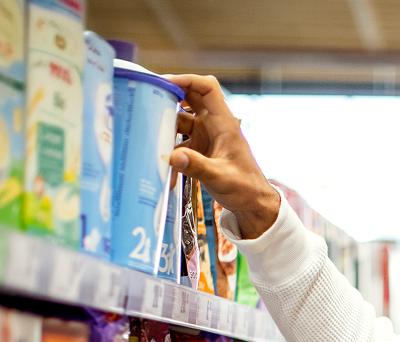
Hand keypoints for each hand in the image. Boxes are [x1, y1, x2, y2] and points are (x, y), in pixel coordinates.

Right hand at [163, 74, 280, 238]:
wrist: (252, 204)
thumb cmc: (245, 188)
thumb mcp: (220, 178)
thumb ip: (197, 166)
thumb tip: (173, 157)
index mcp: (224, 123)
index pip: (207, 87)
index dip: (187, 80)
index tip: (165, 83)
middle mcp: (214, 125)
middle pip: (189, 98)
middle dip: (168, 99)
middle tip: (147, 104)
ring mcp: (206, 136)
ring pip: (180, 122)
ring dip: (165, 132)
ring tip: (151, 143)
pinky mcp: (199, 149)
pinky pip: (179, 144)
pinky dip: (171, 155)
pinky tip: (167, 173)